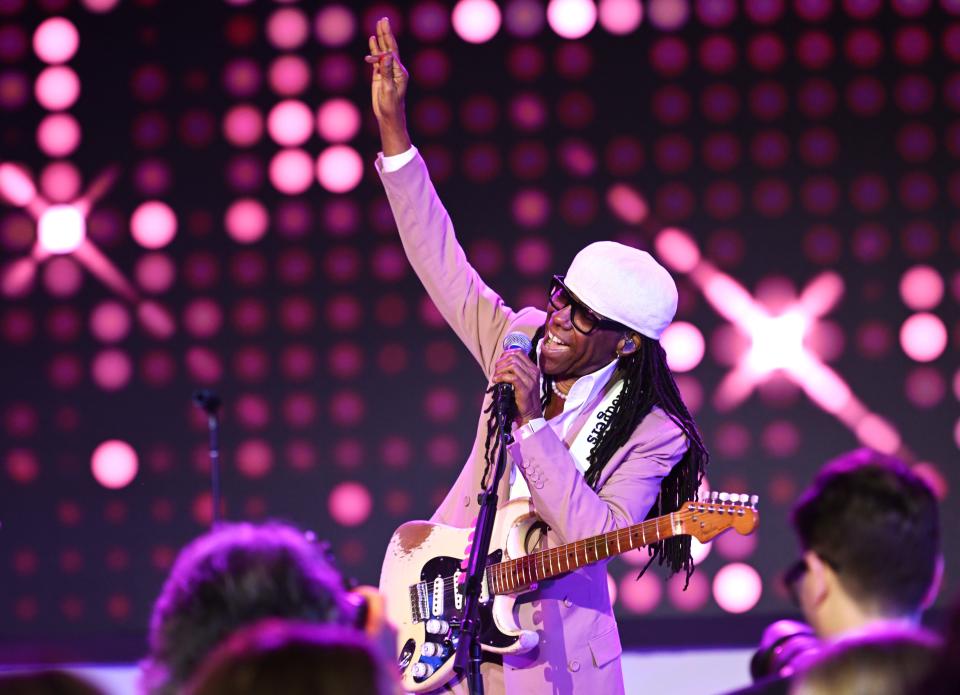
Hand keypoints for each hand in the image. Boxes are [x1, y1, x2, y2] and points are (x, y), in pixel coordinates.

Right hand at [365, 17, 410, 153]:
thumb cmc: (391, 106)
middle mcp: (395, 69)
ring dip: (380, 39)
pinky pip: (377, 60)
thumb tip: (387, 55)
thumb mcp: (389, 89)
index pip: (392, 53)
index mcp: (400, 72)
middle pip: (390, 47)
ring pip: (383, 52)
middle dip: (386, 33)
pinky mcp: (381, 75)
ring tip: (378, 25)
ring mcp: (388, 71)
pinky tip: (373, 41)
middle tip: (383, 19)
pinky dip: (374, 50)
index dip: (386, 41)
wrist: (388, 117)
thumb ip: (387, 72)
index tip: (379, 31)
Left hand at [492, 349, 542, 426]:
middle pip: (514, 357)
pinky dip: (501, 377)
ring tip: (495, 376)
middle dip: (501, 362)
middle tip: (496, 370)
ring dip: (500, 369)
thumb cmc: (524, 397)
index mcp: (533, 368)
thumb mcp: (523, 381)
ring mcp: (530, 380)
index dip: (507, 354)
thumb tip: (502, 362)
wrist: (531, 413)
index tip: (499, 361)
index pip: (519, 352)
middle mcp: (533, 372)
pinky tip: (496, 380)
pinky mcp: (525, 388)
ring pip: (513, 365)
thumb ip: (517, 371)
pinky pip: (511, 377)